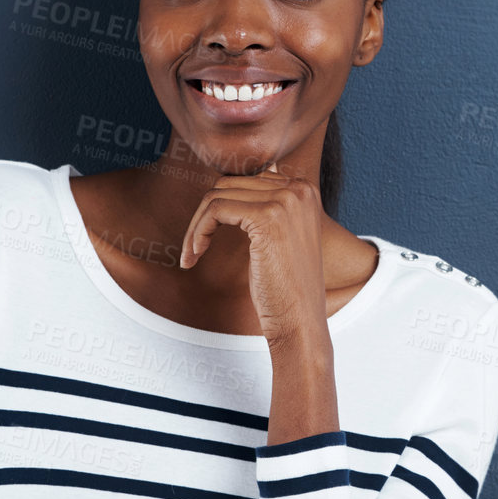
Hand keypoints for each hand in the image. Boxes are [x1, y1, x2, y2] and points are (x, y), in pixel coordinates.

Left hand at [177, 163, 325, 346]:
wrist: (300, 320)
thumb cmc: (286, 286)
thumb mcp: (279, 236)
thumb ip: (266, 206)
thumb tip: (233, 183)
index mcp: (305, 190)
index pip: (246, 179)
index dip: (221, 206)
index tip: (208, 235)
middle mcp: (300, 189)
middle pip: (229, 184)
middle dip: (204, 215)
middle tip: (194, 248)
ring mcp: (286, 201)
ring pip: (218, 195)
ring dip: (197, 226)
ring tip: (192, 253)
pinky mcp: (267, 217)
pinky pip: (215, 209)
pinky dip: (198, 231)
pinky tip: (195, 254)